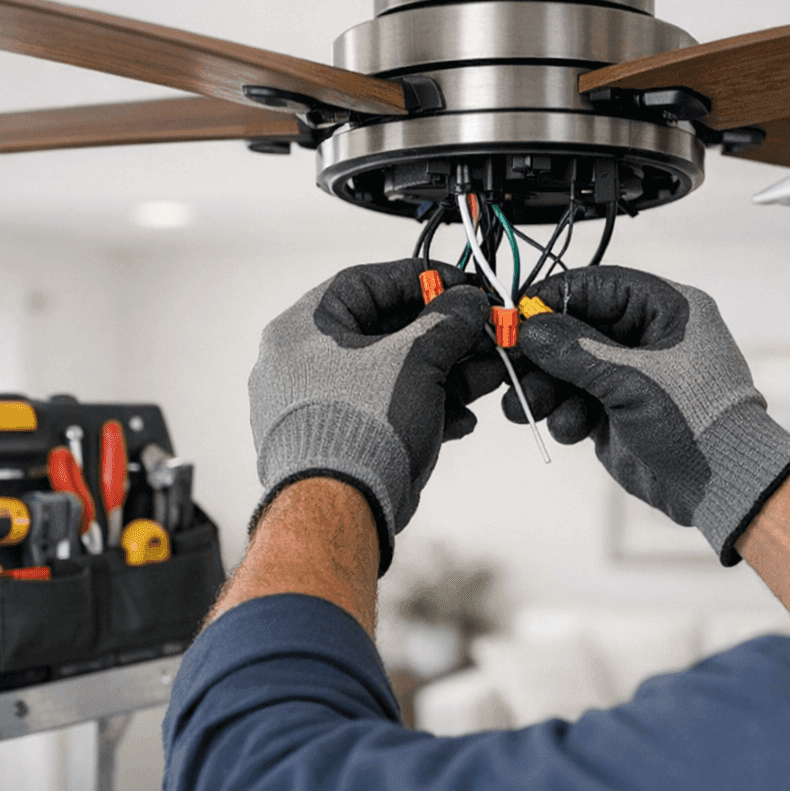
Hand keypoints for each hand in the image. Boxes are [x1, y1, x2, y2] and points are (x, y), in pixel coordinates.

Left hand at [249, 260, 499, 571]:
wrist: (340, 511)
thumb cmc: (358, 430)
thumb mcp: (416, 359)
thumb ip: (447, 322)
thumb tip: (467, 303)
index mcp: (302, 328)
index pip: (366, 282)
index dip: (420, 279)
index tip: (460, 285)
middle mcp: (302, 364)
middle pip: (385, 331)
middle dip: (443, 335)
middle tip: (483, 334)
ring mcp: (318, 406)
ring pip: (392, 375)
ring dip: (445, 374)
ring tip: (487, 377)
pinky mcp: (338, 443)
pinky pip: (386, 412)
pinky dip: (425, 409)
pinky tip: (462, 418)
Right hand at [508, 266, 789, 563]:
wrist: (722, 486)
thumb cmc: (697, 421)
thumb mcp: (633, 379)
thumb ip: (576, 351)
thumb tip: (530, 327)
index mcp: (668, 310)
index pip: (601, 285)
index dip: (556, 296)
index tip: (518, 312)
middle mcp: (649, 336)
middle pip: (578, 327)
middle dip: (543, 352)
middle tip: (511, 365)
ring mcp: (633, 374)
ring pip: (571, 367)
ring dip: (546, 387)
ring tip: (527, 407)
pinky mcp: (619, 410)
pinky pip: (577, 401)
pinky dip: (566, 414)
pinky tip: (572, 429)